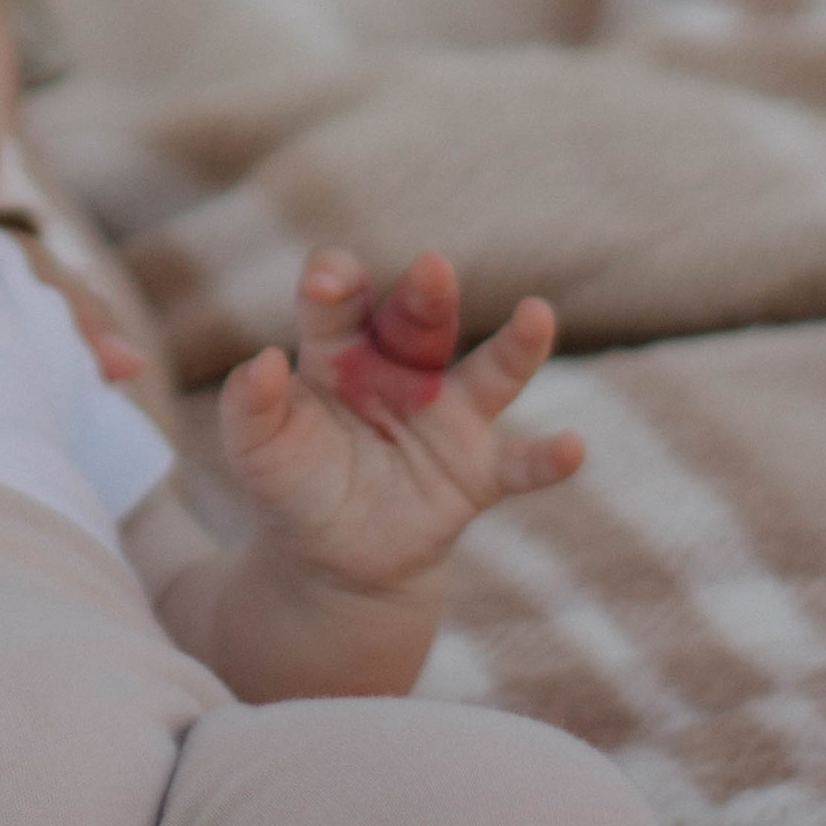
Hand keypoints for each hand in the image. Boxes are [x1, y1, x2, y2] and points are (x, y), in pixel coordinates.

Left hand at [219, 248, 583, 599]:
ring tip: (538, 315)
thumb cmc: (293, 484)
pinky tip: (574, 448)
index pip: (339, 301)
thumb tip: (260, 362)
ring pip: (488, 372)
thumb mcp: (256, 451)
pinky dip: (548, 458)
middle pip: (418, 320)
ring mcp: (446, 417)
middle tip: (432, 266)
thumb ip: (250, 407)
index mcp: (339, 350)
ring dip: (515, 345)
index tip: (327, 282)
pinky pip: (519, 463)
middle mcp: (401, 368)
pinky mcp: (477, 473)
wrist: (331, 559)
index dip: (333, 283)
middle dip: (426, 293)